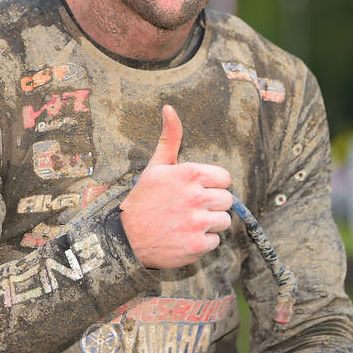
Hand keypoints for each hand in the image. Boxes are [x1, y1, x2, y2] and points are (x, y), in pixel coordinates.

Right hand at [119, 104, 233, 268]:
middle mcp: (196, 196)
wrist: (126, 238)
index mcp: (189, 173)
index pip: (225, 178)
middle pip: (227, 200)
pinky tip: (184, 236)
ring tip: (187, 222)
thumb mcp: (156, 166)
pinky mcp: (197, 245)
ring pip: (224, 221)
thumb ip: (170, 137)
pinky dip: (202, 242)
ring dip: (209, 223)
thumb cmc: (144, 199)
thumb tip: (169, 107)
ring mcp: (197, 222)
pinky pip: (216, 241)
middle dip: (211, 204)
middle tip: (189, 207)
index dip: (212, 184)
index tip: (196, 190)